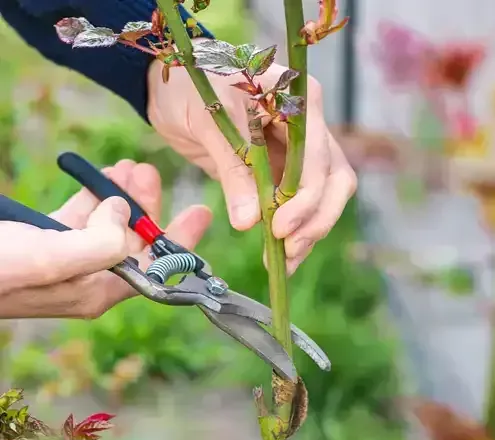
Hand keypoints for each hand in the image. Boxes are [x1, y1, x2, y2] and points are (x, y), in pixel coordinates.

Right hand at [0, 160, 211, 318]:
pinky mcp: (48, 240)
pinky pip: (83, 216)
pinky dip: (94, 195)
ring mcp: (68, 259)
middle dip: (146, 206)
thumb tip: (123, 214)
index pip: (155, 268)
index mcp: (98, 290)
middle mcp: (88, 278)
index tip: (202, 212)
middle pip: (134, 241)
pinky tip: (101, 177)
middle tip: (149, 171)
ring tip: (129, 167)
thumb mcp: (49, 259)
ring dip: (122, 194)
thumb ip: (98, 244)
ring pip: (109, 224)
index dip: (181, 241)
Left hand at [147, 53, 356, 273]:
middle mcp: (308, 125)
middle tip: (289, 249)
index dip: (305, 198)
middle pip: (334, 179)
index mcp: (298, 100)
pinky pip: (298, 203)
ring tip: (285, 261)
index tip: (280, 228)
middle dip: (316, 218)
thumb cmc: (190, 90)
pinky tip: (281, 253)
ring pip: (323, 196)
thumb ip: (233, 170)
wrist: (172, 91)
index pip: (318, 157)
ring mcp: (298, 150)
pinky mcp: (283, 171)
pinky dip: (294, 228)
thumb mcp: (211, 125)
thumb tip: (249, 222)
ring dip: (309, 230)